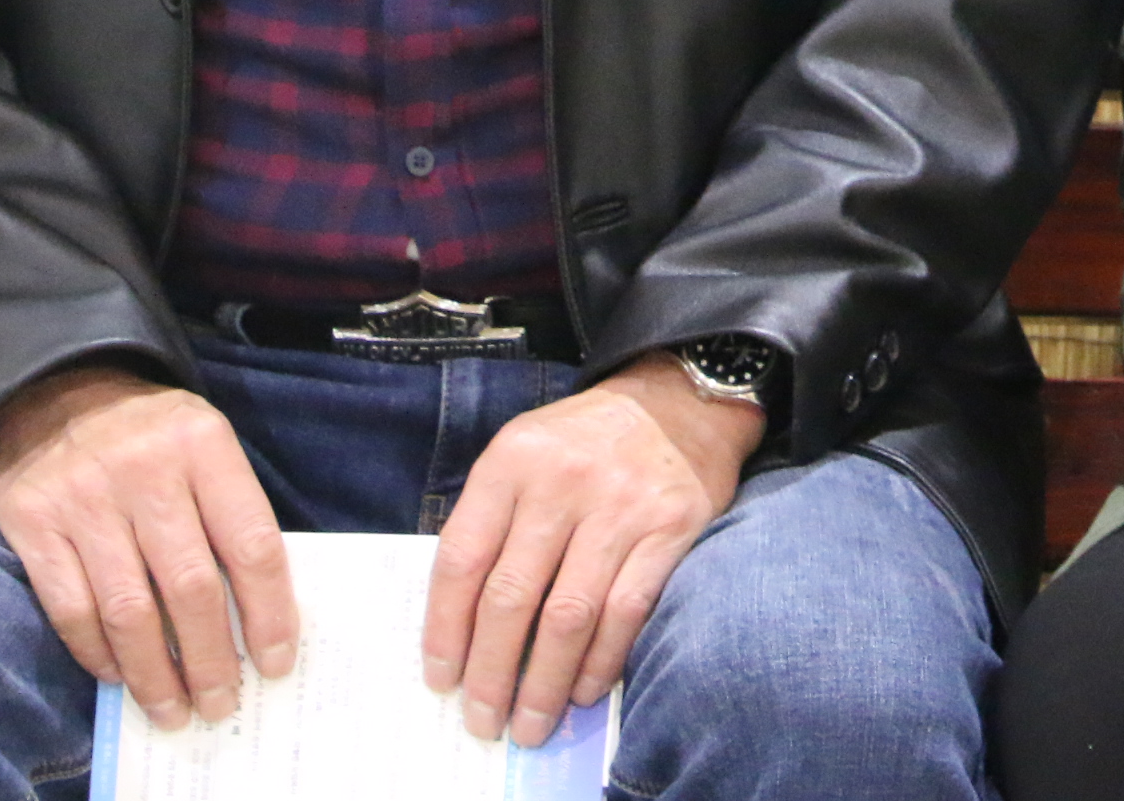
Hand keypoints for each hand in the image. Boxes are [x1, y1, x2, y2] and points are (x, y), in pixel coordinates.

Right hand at [0, 364, 298, 731]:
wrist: (55, 387)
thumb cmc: (150, 432)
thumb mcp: (205, 443)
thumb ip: (229, 512)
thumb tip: (257, 613)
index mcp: (205, 446)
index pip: (251, 544)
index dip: (268, 613)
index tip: (275, 663)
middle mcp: (146, 471)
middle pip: (191, 587)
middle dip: (211, 659)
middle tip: (220, 704)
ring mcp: (85, 498)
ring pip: (129, 609)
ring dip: (155, 672)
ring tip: (173, 709)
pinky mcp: (31, 522)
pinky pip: (71, 608)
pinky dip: (97, 652)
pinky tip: (119, 674)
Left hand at [422, 355, 756, 746]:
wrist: (680, 399)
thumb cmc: (587, 440)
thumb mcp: (524, 452)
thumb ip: (493, 519)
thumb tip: (462, 623)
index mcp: (512, 460)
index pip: (463, 559)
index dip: (446, 629)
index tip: (442, 680)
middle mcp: (562, 480)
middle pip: (511, 597)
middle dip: (491, 672)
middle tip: (485, 720)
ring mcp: (620, 505)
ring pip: (567, 615)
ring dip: (543, 682)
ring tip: (531, 723)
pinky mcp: (671, 527)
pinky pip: (626, 611)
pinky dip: (602, 661)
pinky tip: (584, 690)